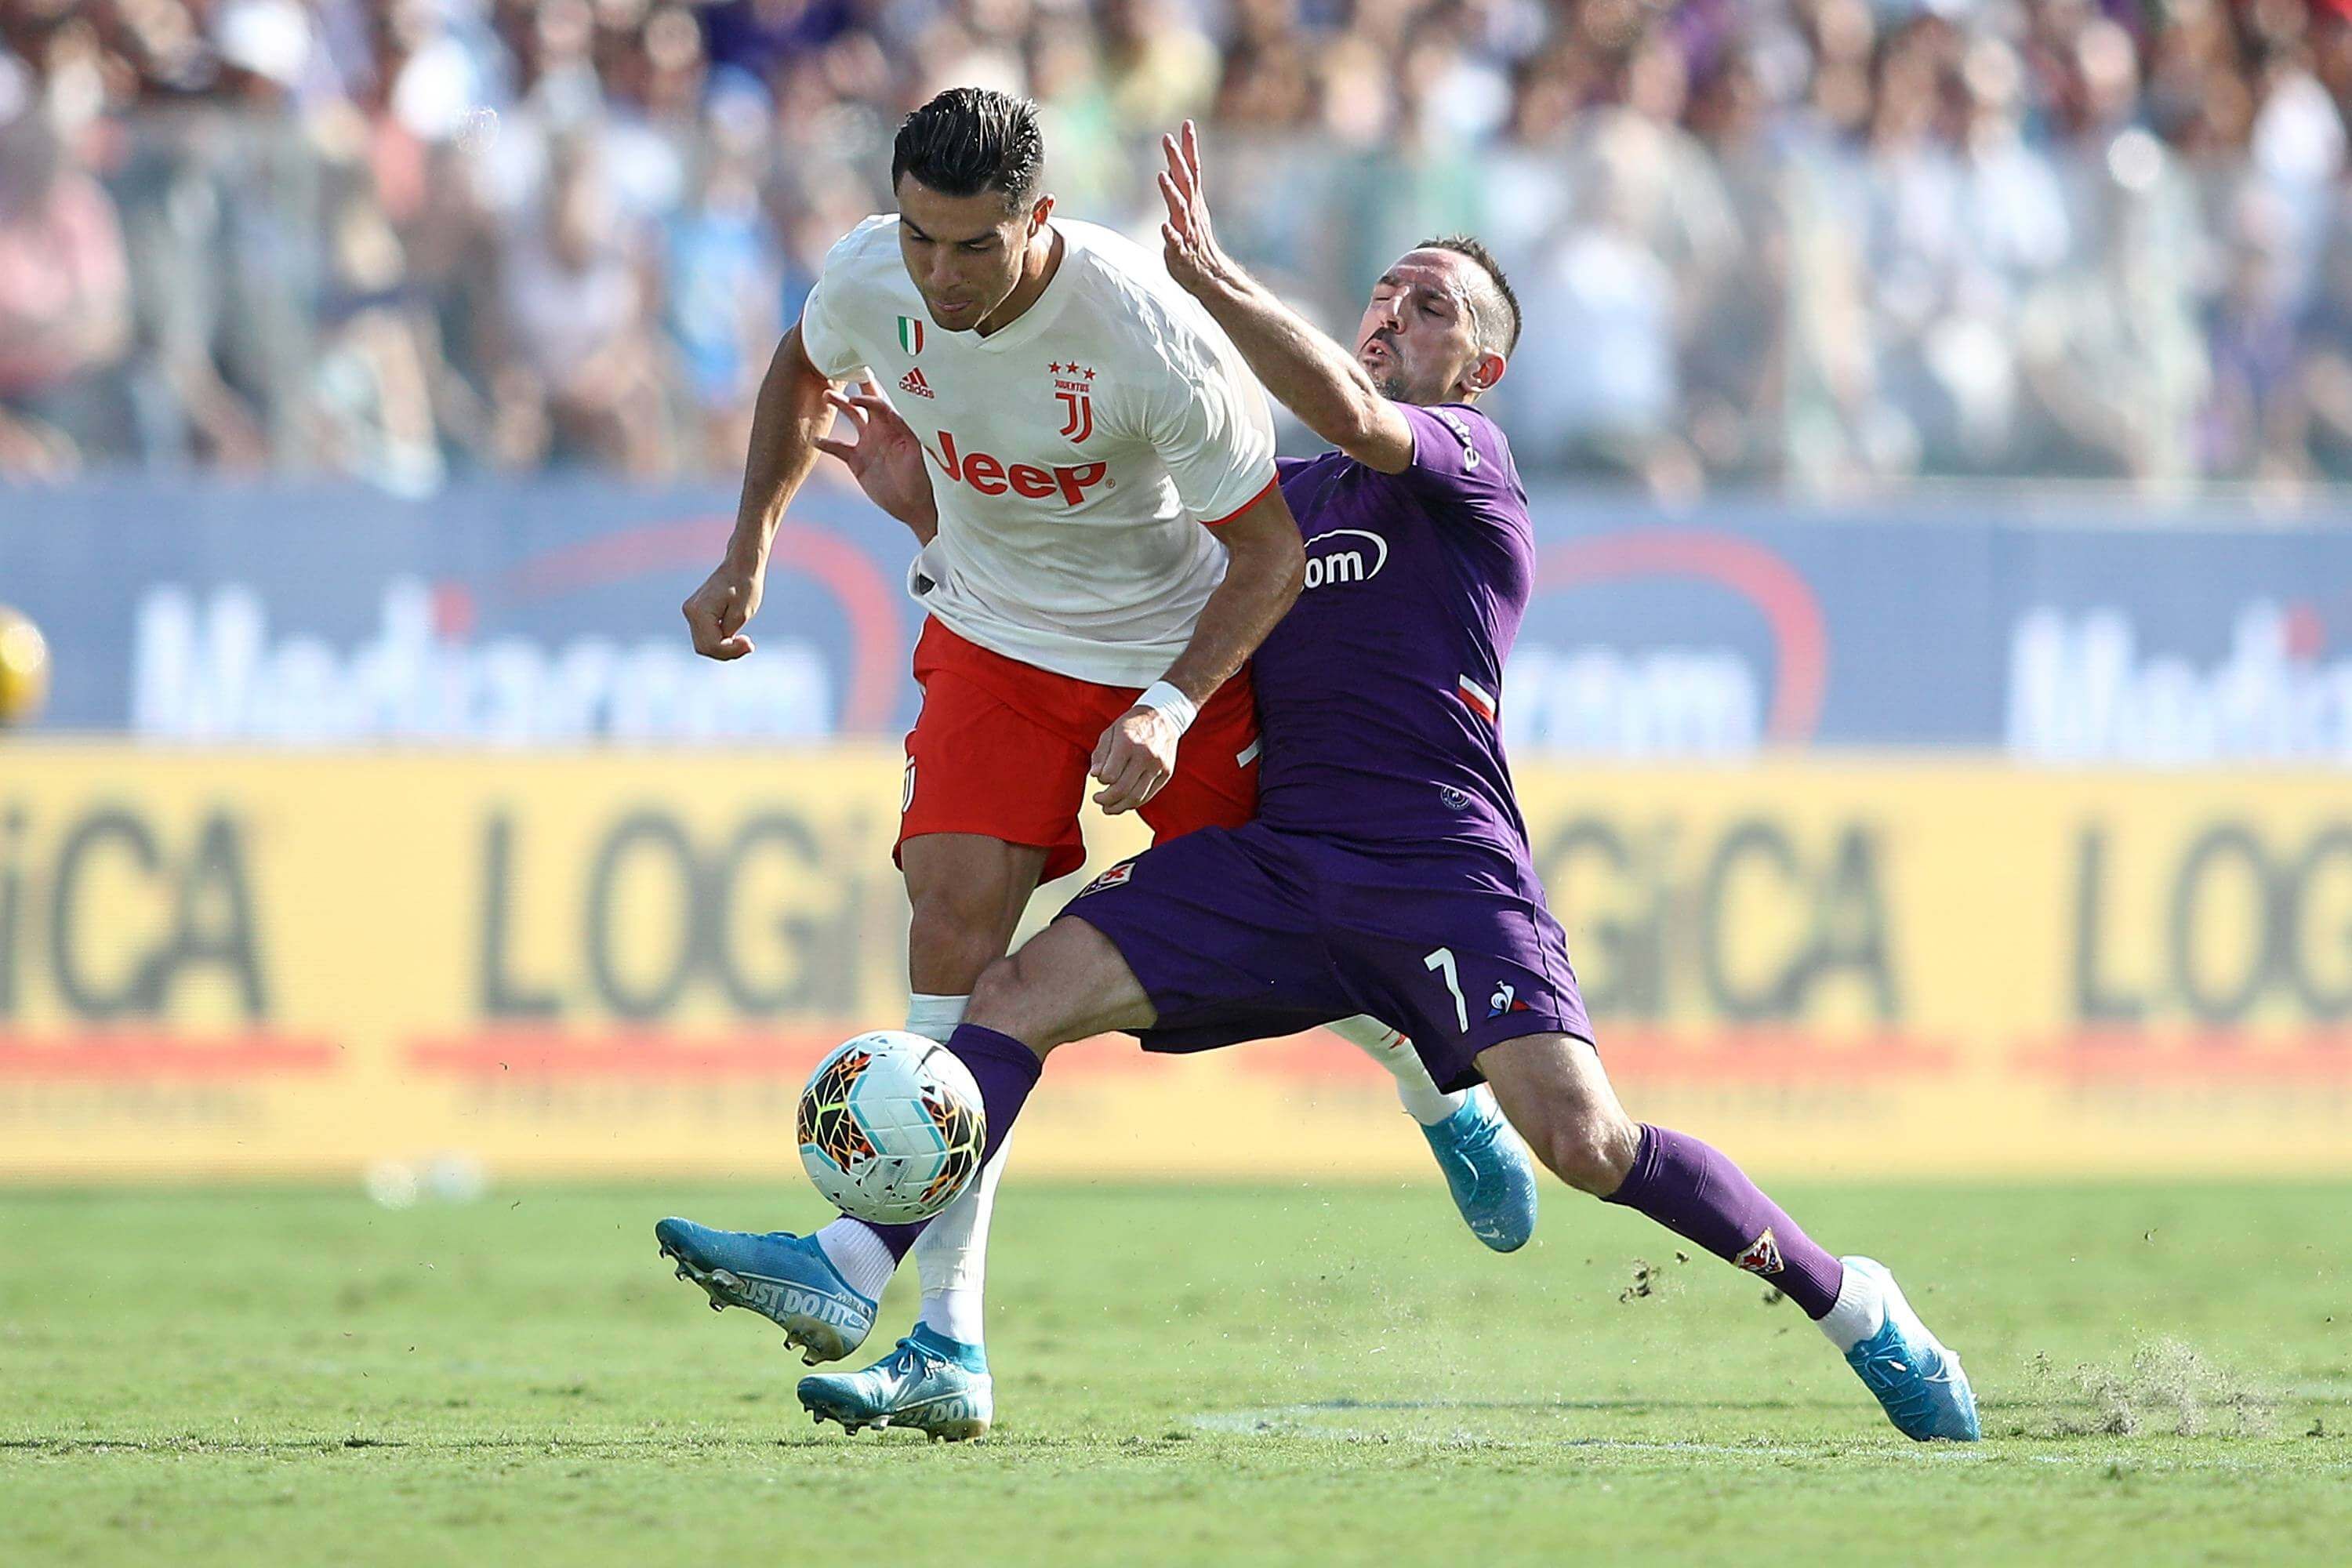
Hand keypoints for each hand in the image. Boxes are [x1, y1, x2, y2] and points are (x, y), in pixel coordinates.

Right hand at [682, 559, 763, 659]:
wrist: (741, 564)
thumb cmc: (745, 585)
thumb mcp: (742, 614)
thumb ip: (730, 635)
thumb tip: (722, 647)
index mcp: (699, 612)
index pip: (712, 645)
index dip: (731, 651)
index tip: (750, 644)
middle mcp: (690, 612)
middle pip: (705, 647)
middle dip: (727, 652)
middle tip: (748, 645)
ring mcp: (691, 612)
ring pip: (704, 643)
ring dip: (724, 647)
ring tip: (743, 639)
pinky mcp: (696, 612)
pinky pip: (706, 635)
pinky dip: (720, 639)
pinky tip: (736, 635)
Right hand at [813, 374, 938, 536]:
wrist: (915, 506)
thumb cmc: (925, 479)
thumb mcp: (922, 454)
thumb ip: (915, 433)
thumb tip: (916, 414)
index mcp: (898, 425)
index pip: (880, 403)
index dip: (867, 398)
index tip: (855, 400)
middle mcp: (882, 429)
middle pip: (865, 401)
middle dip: (853, 386)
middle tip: (838, 370)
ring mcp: (868, 444)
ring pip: (850, 417)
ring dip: (838, 405)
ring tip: (825, 396)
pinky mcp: (857, 461)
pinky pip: (838, 448)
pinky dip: (826, 443)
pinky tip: (814, 439)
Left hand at [1090, 703, 1183, 813]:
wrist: (1163, 716)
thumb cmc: (1132, 725)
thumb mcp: (1111, 732)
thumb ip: (1101, 755)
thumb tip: (1095, 776)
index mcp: (1128, 743)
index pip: (1110, 775)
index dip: (1101, 781)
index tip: (1099, 778)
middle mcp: (1145, 755)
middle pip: (1123, 790)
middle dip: (1106, 800)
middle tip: (1098, 800)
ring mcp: (1158, 766)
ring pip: (1136, 797)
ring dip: (1119, 807)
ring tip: (1108, 808)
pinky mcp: (1166, 773)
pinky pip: (1148, 795)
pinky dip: (1134, 803)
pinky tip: (1124, 803)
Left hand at [1157, 120, 1233, 298]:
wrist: (1208, 275)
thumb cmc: (1194, 243)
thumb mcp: (1188, 212)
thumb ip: (1180, 189)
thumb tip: (1172, 166)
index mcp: (1193, 202)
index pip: (1193, 169)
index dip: (1190, 147)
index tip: (1187, 124)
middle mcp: (1191, 213)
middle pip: (1185, 182)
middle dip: (1177, 160)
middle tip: (1168, 139)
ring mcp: (1187, 232)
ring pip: (1180, 209)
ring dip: (1171, 192)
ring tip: (1162, 175)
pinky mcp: (1181, 252)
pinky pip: (1176, 242)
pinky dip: (1170, 234)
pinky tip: (1164, 226)